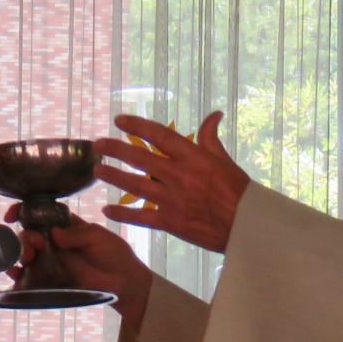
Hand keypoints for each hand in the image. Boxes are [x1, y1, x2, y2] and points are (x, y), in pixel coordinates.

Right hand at [3, 203, 153, 325]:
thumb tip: (54, 234)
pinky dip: (18, 274)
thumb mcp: (98, 236)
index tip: (12, 214)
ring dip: (21, 253)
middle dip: (25, 237)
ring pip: (27, 253)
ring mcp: (52, 260)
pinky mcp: (51, 279)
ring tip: (28, 258)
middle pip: (30, 234)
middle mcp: (55, 241)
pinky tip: (15, 274)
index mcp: (66, 225)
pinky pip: (30, 276)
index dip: (24, 211)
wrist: (124, 282)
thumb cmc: (114, 254)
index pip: (41, 213)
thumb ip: (76, 234)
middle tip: (34, 244)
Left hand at [94, 111, 249, 252]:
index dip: (137, 126)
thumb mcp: (224, 160)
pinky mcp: (170, 222)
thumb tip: (213, 115)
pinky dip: (123, 214)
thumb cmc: (237, 192)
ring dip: (114, 176)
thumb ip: (210, 138)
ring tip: (98, 170)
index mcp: (193, 157)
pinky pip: (141, 217)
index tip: (118, 120)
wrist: (244, 226)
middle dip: (116, 150)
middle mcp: (179, 176)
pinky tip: (107, 210)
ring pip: (136, 185)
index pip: (160, 136)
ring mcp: (173, 199)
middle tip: (97, 144)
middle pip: (141, 158)